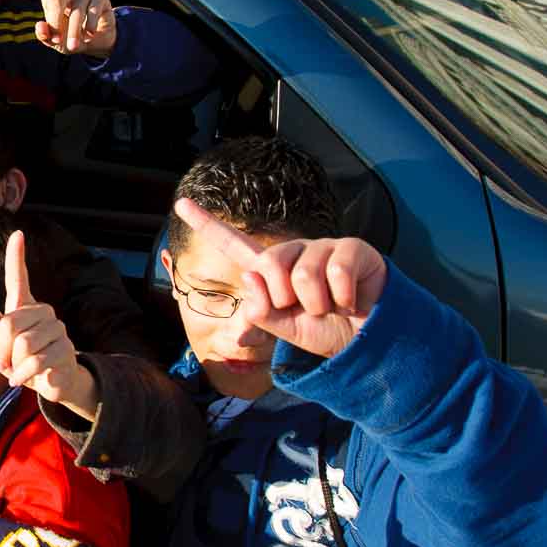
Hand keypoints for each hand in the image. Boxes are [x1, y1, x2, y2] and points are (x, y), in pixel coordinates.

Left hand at [0, 229, 95, 414]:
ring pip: (24, 345)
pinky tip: (26, 380)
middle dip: (0, 350)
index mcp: (25, 309)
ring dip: (14, 365)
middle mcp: (45, 312)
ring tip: (17, 372)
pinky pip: (37, 362)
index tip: (17, 234)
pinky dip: (24, 375)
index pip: (19, 279)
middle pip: (10, 324)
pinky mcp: (66, 351)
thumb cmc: (23, 364)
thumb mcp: (1, 351)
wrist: (54, 385)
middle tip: (3, 364)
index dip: (16, 257)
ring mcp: (58, 330)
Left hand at [29, 0, 115, 57]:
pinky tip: (89, 34)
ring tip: (75, 44)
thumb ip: (45, 36)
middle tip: (58, 40)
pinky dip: (90, 24)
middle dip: (56, 20)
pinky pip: (94, 8)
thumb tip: (40, 27)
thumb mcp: (54, 41)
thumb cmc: (68, 38)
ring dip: (75, 29)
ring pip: (78, 7)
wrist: (94, 43)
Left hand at [173, 200, 386, 359]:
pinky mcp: (353, 248)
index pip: (233, 244)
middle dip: (287, 300)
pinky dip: (343, 298)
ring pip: (303, 275)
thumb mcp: (283, 330)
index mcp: (270, 270)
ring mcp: (323, 247)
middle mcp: (294, 252)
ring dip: (318, 304)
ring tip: (332, 307)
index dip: (207, 224)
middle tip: (308, 310)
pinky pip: (336, 272)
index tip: (180, 204)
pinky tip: (352, 301)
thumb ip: (260, 312)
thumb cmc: (324, 331)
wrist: (366, 342)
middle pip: (269, 266)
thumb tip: (250, 276)